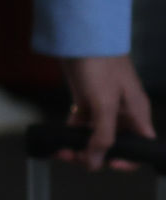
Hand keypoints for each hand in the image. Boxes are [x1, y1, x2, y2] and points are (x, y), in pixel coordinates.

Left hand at [61, 54, 154, 168]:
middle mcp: (123, 113)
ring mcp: (104, 106)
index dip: (125, 160)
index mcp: (137, 114)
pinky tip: (60, 138)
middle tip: (73, 158)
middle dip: (95, 154)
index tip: (106, 164)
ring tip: (62, 151)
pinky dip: (73, 132)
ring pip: (95, 135)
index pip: (138, 147)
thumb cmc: (100, 63)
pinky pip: (82, 124)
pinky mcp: (87, 99)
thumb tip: (95, 163)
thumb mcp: (104, 103)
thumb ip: (102, 135)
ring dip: (80, 145)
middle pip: (113, 144)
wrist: (81, 34)